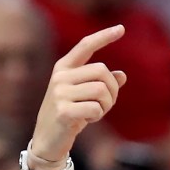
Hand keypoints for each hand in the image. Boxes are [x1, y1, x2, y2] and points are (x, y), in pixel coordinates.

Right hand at [32, 25, 126, 164]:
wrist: (47, 141)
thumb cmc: (68, 116)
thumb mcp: (83, 97)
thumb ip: (100, 84)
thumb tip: (122, 75)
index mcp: (63, 68)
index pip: (85, 45)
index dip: (104, 36)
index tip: (122, 28)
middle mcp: (60, 76)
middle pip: (102, 71)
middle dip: (112, 90)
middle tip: (107, 104)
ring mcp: (60, 93)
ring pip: (101, 90)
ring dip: (107, 105)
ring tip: (96, 114)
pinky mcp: (63, 111)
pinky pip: (95, 108)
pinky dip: (97, 116)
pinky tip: (87, 121)